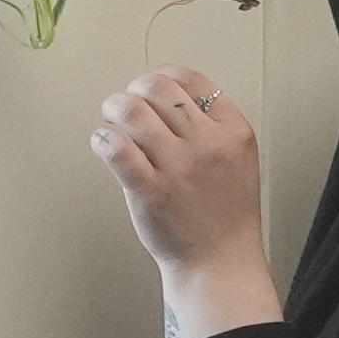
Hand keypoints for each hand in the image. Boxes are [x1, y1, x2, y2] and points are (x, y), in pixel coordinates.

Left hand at [91, 67, 279, 337]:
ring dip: (114, 108)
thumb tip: (165, 95)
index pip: (192, 81)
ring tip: (111, 120)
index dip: (163, 76)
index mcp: (233, 131)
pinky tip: (102, 144)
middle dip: (134, 89)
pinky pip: (116, 148)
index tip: (149, 87)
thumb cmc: (224, 212)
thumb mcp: (236, 159)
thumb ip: (211, 126)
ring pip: (133, 111)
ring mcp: (179, 167)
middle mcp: (208, 144)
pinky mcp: (150, 191)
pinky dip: (102, 139)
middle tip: (125, 103)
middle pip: (160, 89)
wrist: (220, 261)